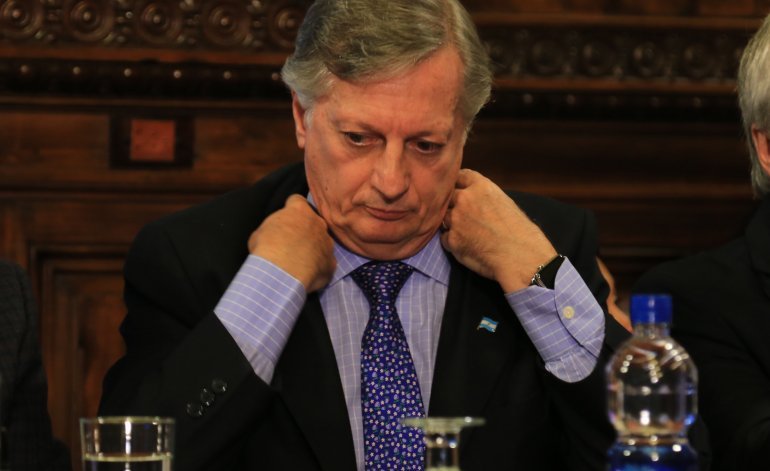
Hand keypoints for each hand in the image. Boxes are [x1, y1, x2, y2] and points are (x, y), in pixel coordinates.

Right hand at [248, 194, 335, 292]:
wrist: (280, 273)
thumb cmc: (266, 250)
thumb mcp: (260, 233)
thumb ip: (273, 229)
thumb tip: (274, 235)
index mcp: (299, 210)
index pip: (297, 201)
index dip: (290, 209)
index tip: (285, 218)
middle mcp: (318, 223)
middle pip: (313, 222)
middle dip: (305, 230)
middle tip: (292, 242)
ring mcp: (327, 243)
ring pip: (322, 242)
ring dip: (313, 248)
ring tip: (299, 261)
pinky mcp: (331, 262)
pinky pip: (326, 262)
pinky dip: (318, 267)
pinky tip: (307, 274)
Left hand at [440, 169, 556, 291]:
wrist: (521, 256)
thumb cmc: (520, 232)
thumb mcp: (505, 202)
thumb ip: (485, 197)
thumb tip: (474, 201)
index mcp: (481, 186)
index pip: (460, 176)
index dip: (458, 184)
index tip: (459, 191)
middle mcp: (465, 199)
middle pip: (448, 197)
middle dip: (453, 205)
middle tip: (463, 216)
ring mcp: (456, 219)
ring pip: (444, 218)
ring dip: (452, 224)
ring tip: (468, 234)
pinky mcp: (452, 240)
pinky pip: (445, 238)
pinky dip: (452, 242)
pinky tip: (467, 246)